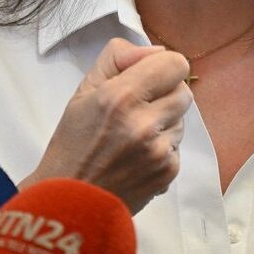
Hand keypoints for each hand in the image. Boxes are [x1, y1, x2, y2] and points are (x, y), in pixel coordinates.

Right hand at [21, 38, 191, 213]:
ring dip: (164, 123)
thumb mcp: (84, 90)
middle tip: (139, 107)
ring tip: (134, 136)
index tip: (149, 77)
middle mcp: (143, 123)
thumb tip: (156, 52)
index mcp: (120, 97)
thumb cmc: (73, 143)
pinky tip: (137, 157)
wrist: (69, 202)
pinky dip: (162, 148)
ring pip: (182, 120)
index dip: (163, 68)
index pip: (175, 64)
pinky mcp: (167, 173)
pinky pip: (177, 146)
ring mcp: (158, 151)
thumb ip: (119, 58)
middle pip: (184, 91)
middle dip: (165, 95)